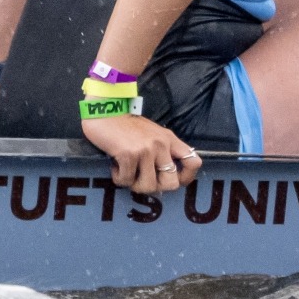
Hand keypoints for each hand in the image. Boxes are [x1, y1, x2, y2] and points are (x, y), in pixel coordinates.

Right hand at [82, 112, 200, 193]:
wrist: (105, 111)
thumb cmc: (126, 125)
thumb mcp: (152, 134)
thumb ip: (162, 151)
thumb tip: (165, 177)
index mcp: (170, 139)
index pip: (194, 162)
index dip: (186, 178)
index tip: (173, 181)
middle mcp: (162, 145)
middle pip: (172, 183)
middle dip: (156, 187)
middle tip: (142, 179)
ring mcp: (147, 149)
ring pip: (148, 186)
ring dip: (134, 185)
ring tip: (127, 172)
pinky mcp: (129, 154)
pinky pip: (126, 181)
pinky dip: (119, 178)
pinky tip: (115, 166)